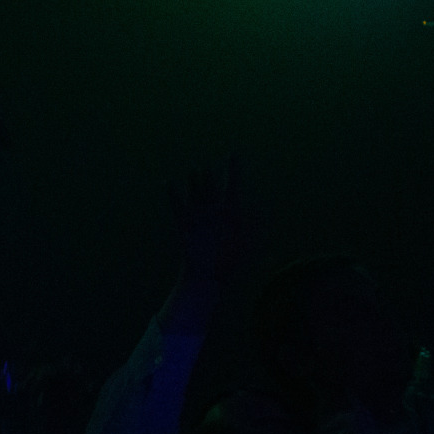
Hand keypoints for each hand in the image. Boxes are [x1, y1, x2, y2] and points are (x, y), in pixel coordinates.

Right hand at [170, 155, 249, 284]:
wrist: (209, 279)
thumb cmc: (229, 263)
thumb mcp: (246, 245)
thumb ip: (254, 228)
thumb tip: (263, 210)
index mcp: (231, 212)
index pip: (234, 185)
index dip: (235, 170)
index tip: (235, 153)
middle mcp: (214, 211)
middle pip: (211, 188)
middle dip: (209, 177)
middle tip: (208, 165)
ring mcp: (199, 217)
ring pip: (196, 194)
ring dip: (195, 183)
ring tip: (195, 170)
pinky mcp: (185, 225)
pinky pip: (178, 207)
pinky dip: (174, 195)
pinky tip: (169, 183)